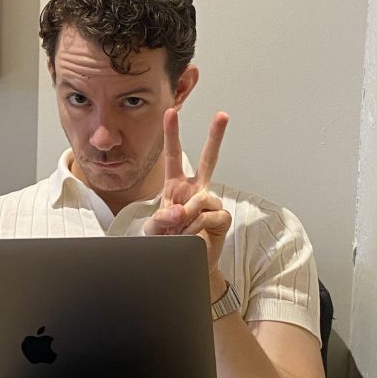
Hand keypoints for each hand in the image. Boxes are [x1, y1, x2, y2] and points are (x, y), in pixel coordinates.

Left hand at [144, 108, 231, 292]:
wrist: (186, 264)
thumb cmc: (169, 243)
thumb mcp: (154, 231)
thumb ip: (161, 219)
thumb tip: (180, 210)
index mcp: (176, 186)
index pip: (174, 155)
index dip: (172, 134)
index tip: (170, 112)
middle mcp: (196, 190)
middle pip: (208, 159)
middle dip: (215, 137)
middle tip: (222, 115)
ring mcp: (211, 203)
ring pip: (203, 197)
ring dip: (189, 215)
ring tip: (182, 230)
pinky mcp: (222, 218)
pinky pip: (211, 215)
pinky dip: (198, 225)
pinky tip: (194, 235)